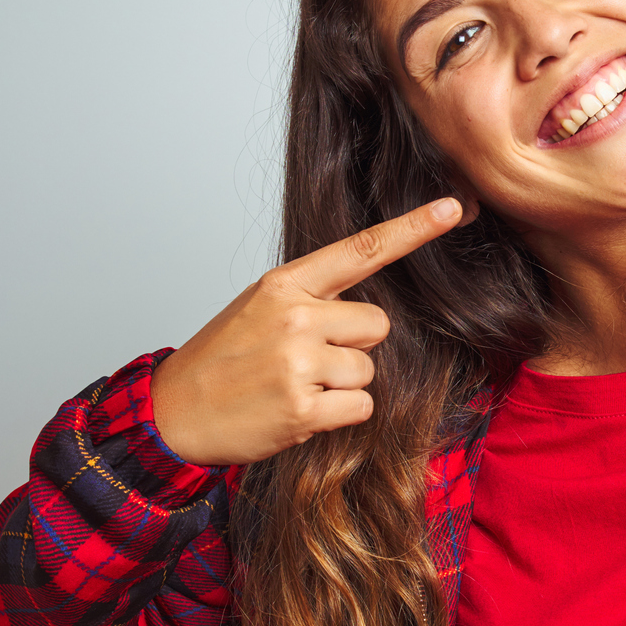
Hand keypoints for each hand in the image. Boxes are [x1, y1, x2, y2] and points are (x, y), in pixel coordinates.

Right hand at [149, 198, 463, 464]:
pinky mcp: (303, 407)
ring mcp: (299, 362)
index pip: (360, 250)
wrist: (174, 411)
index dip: (411, 229)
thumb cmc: (222, 360)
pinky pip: (360, 406)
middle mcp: (295, 317)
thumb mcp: (259, 308)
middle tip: (309, 360)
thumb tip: (366, 309)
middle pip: (377, 325)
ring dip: (343, 386)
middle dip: (356, 347)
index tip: (451, 209)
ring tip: (296, 387)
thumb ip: (311, 299)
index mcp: (284, 284)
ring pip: (368, 371)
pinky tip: (300, 412)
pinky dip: (339, 415)